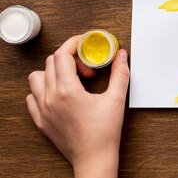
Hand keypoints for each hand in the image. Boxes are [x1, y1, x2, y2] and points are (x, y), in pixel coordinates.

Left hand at [26, 35, 128, 177]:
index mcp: (68, 91)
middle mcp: (51, 98)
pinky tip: (60, 94)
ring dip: (53, 72)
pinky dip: (43, 90)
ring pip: (36, 78)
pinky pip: (32, 97)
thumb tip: (121, 55)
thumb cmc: (104, 132)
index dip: (73, 44)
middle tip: (87, 70)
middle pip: (51, 63)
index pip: (62, 55)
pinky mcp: (41, 120)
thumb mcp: (116, 99)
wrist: (94, 158)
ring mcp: (43, 110)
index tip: (83, 43)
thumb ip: (120, 73)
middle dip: (70, 59)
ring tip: (71, 80)